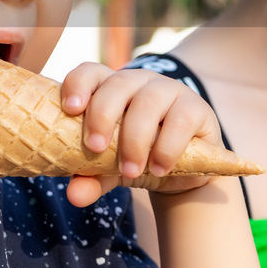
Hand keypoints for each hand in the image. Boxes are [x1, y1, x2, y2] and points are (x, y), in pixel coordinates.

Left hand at [58, 63, 222, 206]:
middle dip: (102, 115)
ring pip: (148, 101)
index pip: (91, 72)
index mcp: (110, 88)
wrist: (185, 171)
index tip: (70, 109)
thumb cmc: (138, 158)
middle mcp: (138, 82)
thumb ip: (92, 179)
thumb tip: (74, 195)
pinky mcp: (195, 108)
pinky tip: (159, 167)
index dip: (78, 84)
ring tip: (129, 171)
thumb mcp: (110, 170)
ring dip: (135, 138)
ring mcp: (169, 90)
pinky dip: (167, 147)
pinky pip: (181, 120)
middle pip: (118, 84)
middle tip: (95, 148)